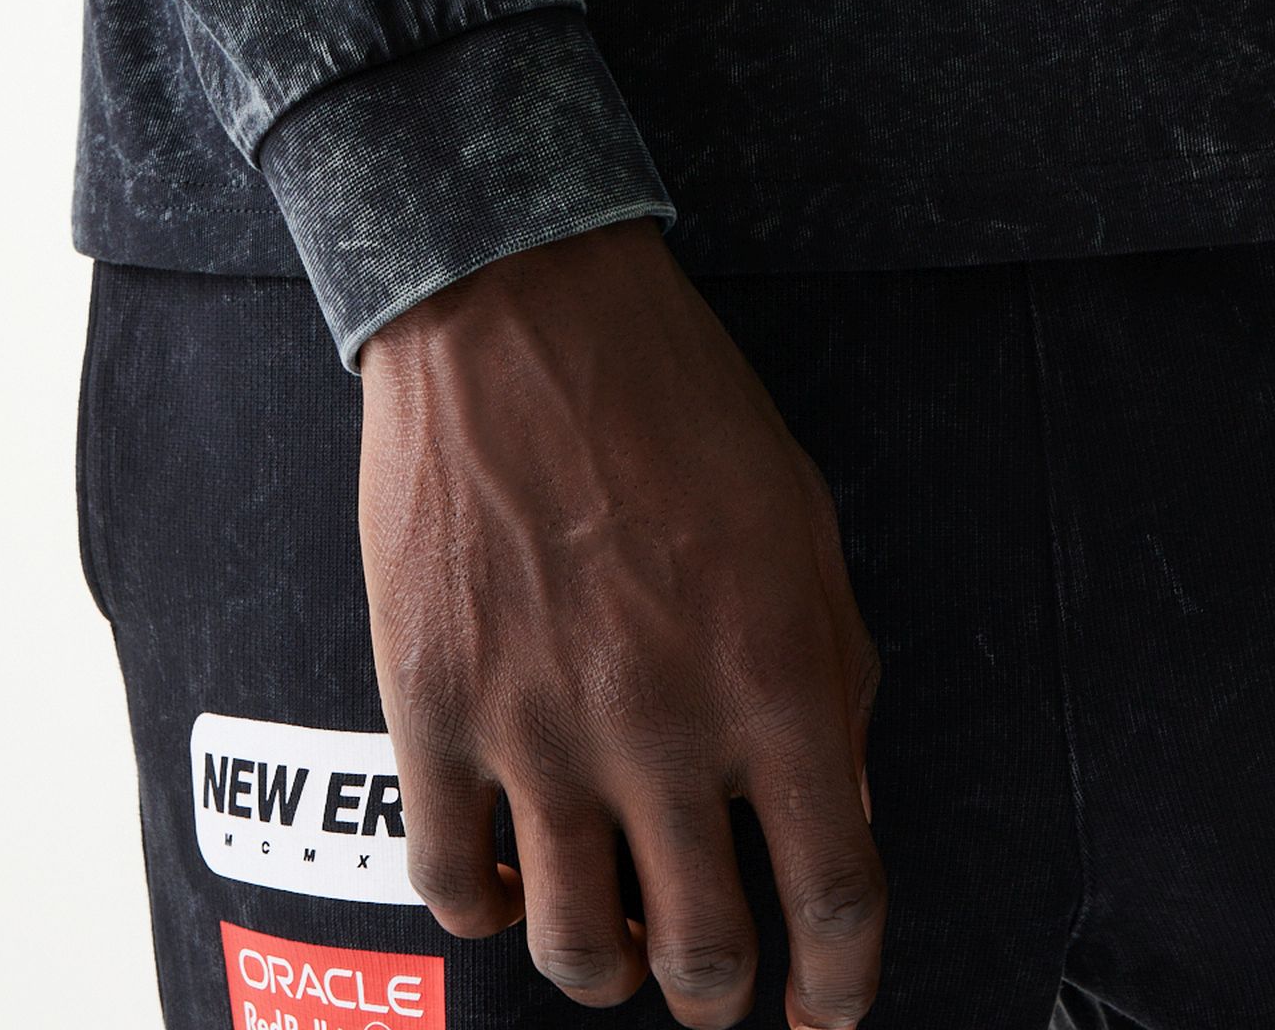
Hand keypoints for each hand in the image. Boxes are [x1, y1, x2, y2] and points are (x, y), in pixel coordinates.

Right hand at [358, 220, 886, 1029]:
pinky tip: (512, 881)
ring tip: (621, 943)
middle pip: (703, 956)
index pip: (834, 898)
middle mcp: (664, 732)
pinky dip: (490, 910)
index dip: (841, 983)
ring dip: (611, 969)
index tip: (827, 1008)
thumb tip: (838, 801)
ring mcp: (538, 733)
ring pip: (576, 947)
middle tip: (720, 980)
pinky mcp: (432, 712)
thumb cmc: (676, 400)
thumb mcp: (803, 522)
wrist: (519, 313)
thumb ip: (834, 671)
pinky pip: (454, 881)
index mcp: (777, 681)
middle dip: (723, 993)